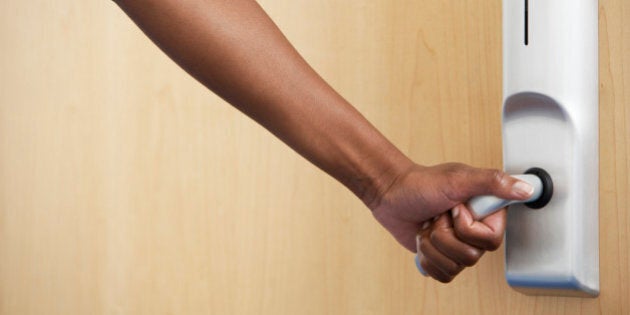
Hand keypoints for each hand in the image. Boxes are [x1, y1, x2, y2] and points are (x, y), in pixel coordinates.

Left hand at [369, 163, 532, 252]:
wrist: (391, 194)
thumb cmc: (421, 184)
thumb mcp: (458, 178)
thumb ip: (493, 182)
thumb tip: (526, 189)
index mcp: (485, 213)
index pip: (492, 241)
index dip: (467, 229)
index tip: (455, 209)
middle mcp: (475, 231)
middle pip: (471, 257)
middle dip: (444, 236)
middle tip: (437, 216)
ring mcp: (457, 246)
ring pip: (454, 267)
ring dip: (432, 245)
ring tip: (428, 225)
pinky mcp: (442, 257)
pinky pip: (442, 274)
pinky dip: (426, 257)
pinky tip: (423, 239)